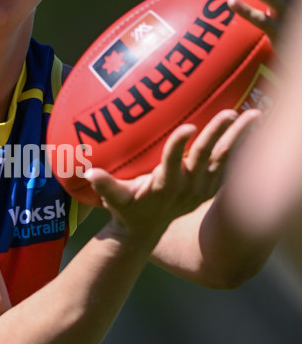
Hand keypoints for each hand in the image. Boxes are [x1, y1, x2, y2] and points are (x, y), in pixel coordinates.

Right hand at [83, 108, 259, 242]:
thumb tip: (89, 172)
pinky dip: (242, 147)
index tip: (189, 127)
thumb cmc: (127, 209)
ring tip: (254, 115)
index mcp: (163, 186)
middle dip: (217, 134)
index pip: (173, 163)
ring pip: (223, 159)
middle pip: (204, 157)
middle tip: (229, 113)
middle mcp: (186, 187)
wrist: (146, 231)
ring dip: (238, 137)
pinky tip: (253, 127)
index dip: (180, 145)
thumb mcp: (114, 200)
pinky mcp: (209, 187)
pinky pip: (229, 164)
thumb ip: (104, 185)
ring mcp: (201, 188)